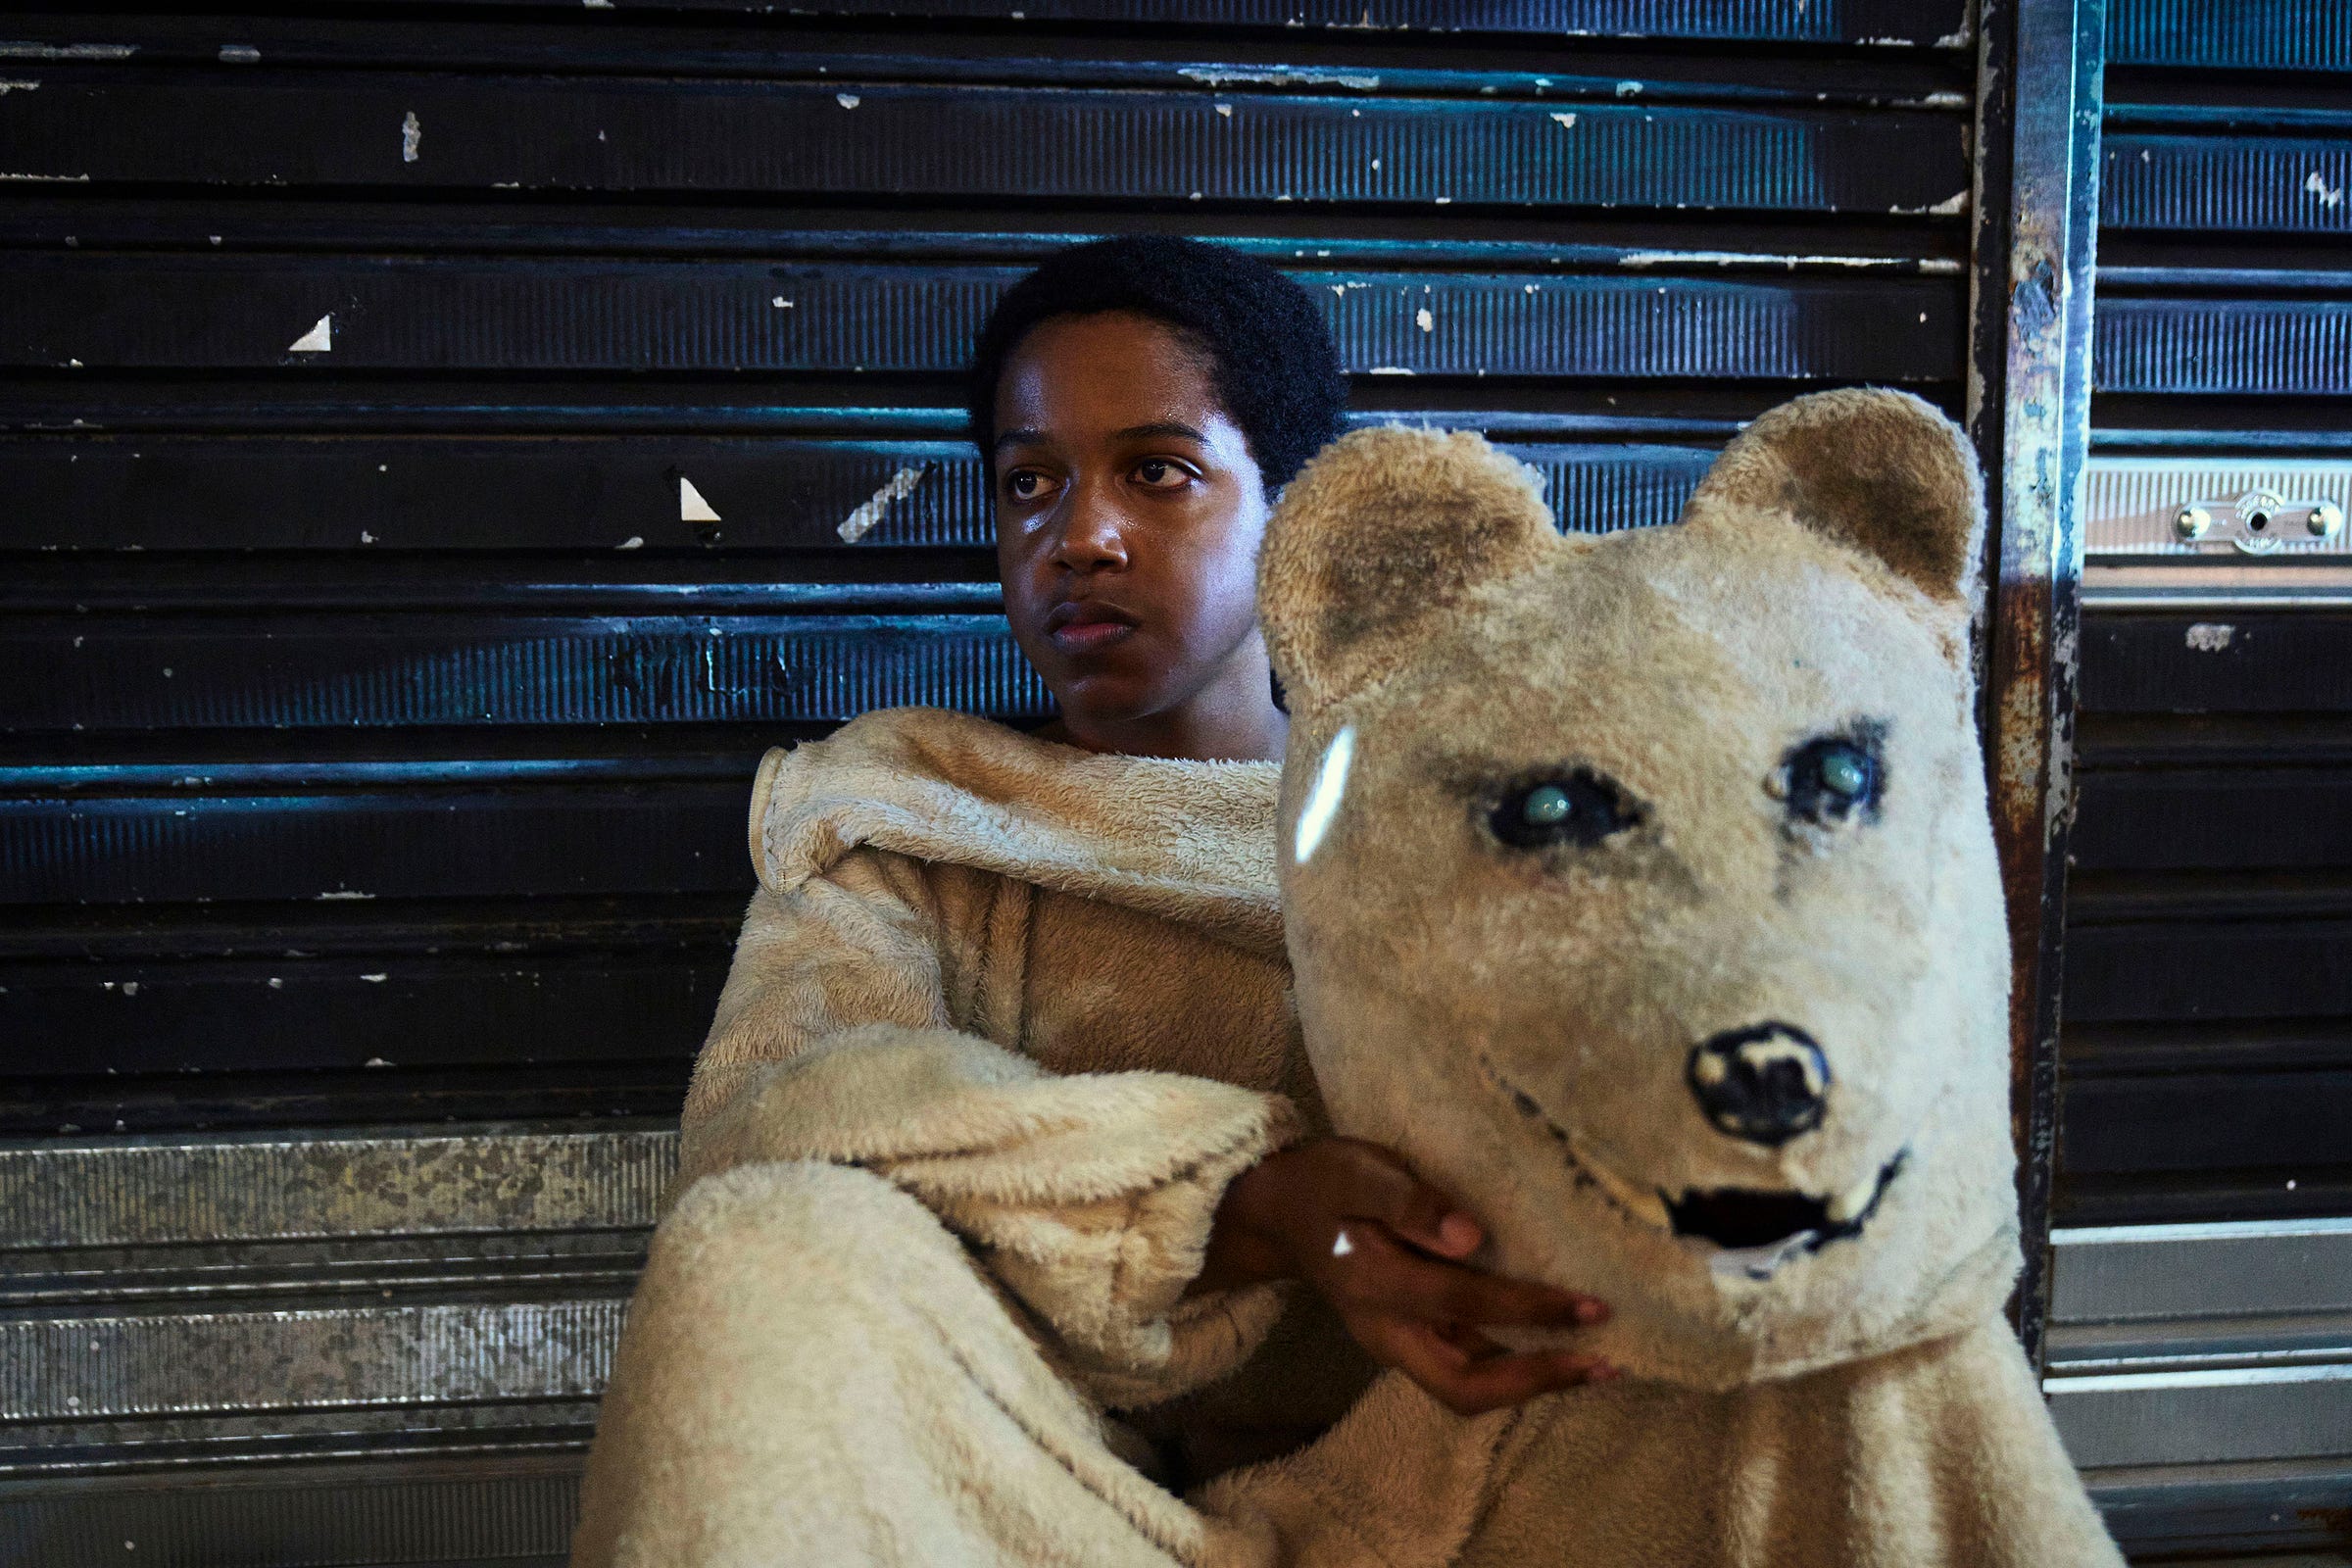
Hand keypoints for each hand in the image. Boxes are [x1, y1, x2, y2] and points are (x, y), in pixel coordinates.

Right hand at [1190, 1136, 1614, 1415]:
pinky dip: (1511, 1367)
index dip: (1530, 1309)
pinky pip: (1463, 1367)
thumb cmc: (1325, 1181)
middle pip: (1463, 1388)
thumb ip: (1410, 1202)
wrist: (1277, 1211)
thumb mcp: (1359, 1171)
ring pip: (1465, 1387)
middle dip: (1536, 1381)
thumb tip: (1471, 1237)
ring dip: (1530, 1382)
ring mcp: (1394, 1341)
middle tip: (1602, 1365)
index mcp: (1374, 1285)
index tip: (1592, 1306)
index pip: (1464, 1303)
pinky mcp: (1407, 1337)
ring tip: (1595, 1365)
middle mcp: (1385, 1330)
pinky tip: (1553, 1349)